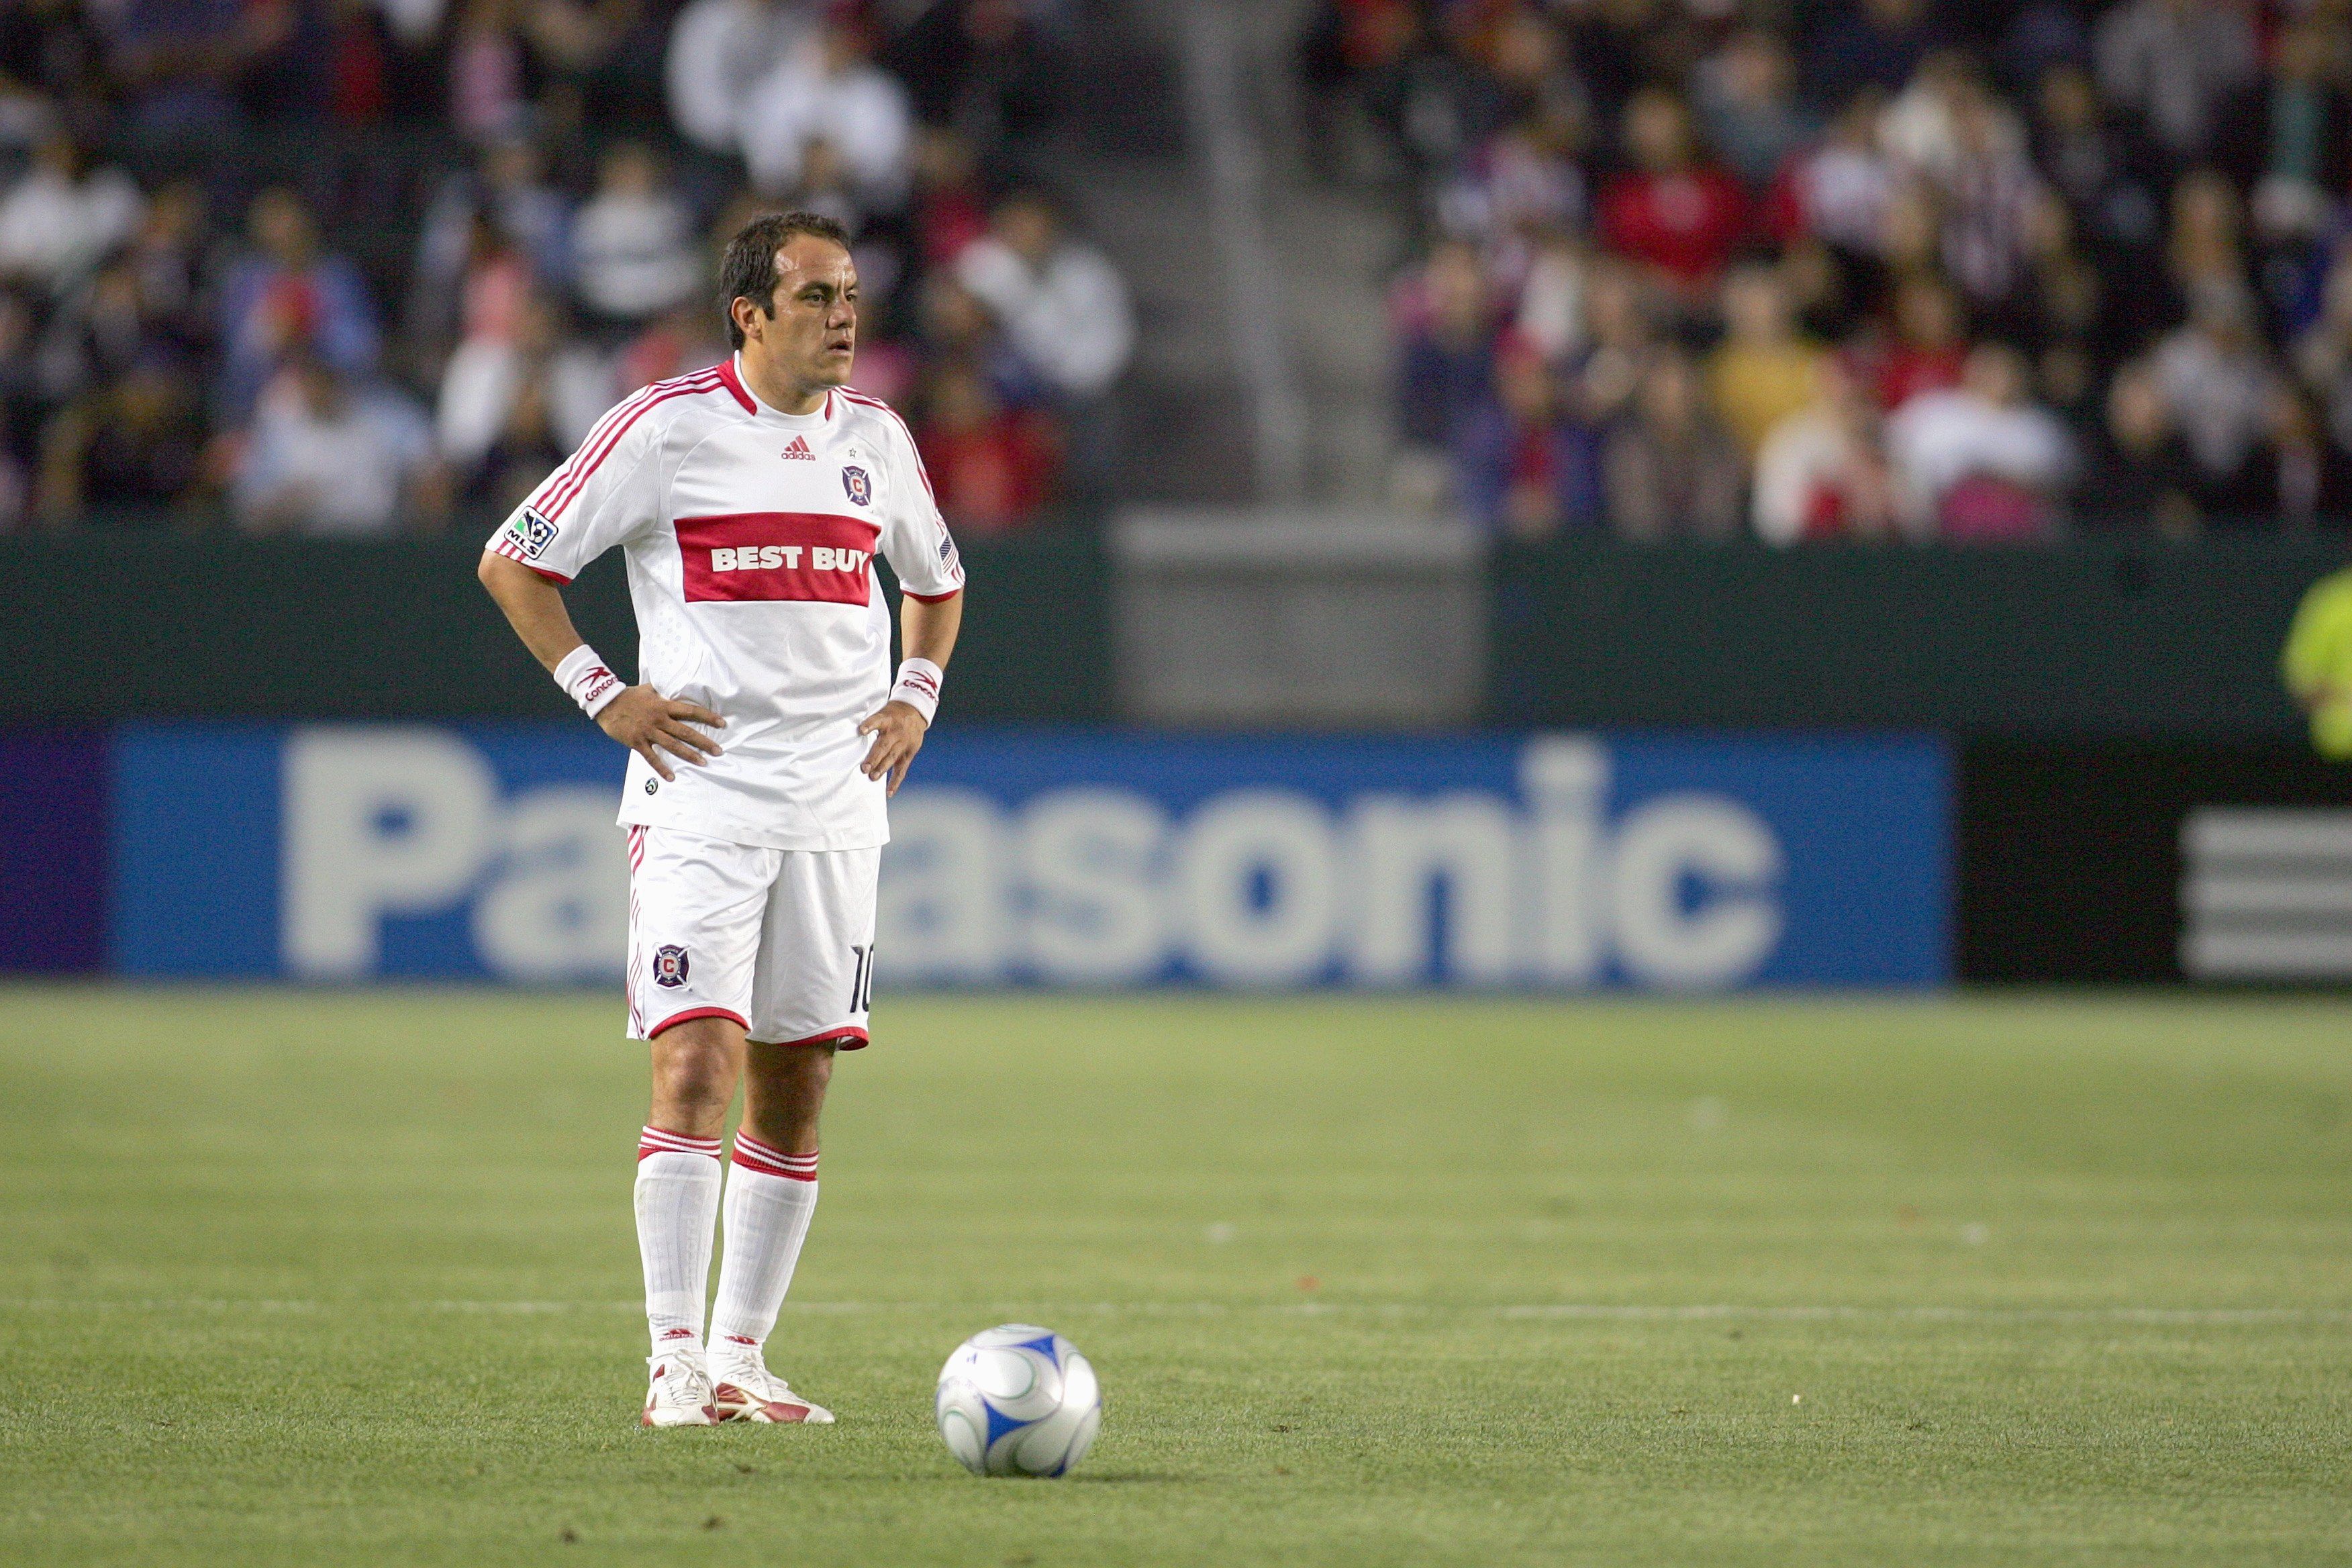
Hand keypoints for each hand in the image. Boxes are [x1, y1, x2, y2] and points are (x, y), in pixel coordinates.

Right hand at [598, 685, 724, 780]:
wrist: (606, 703)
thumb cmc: (629, 695)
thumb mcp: (649, 689)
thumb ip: (663, 692)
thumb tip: (676, 688)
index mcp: (664, 706)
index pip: (691, 711)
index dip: (707, 717)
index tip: (722, 723)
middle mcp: (660, 720)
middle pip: (686, 732)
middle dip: (704, 742)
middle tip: (718, 751)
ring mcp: (649, 732)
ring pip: (673, 745)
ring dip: (689, 755)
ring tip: (703, 763)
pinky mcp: (638, 742)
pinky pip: (652, 757)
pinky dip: (661, 768)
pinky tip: (671, 777)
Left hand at [856, 699, 928, 795]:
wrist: (916, 712)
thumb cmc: (892, 714)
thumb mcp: (883, 711)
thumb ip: (871, 722)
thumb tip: (848, 733)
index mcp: (887, 719)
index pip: (877, 721)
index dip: (870, 725)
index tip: (861, 730)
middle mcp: (896, 732)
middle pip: (884, 746)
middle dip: (874, 758)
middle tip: (864, 768)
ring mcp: (903, 744)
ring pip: (892, 758)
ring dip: (882, 769)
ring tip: (873, 778)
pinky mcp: (909, 753)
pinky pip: (902, 770)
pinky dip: (895, 782)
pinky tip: (888, 792)